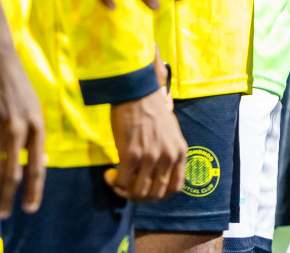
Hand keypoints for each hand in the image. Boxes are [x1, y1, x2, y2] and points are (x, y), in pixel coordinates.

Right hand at [0, 34, 46, 218]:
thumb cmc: (16, 86)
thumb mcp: (34, 108)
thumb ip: (35, 137)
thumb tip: (39, 164)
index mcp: (36, 126)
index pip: (36, 167)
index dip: (33, 190)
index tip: (29, 208)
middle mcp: (16, 129)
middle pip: (12, 173)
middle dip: (7, 198)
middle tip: (3, 214)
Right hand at [106, 81, 186, 201]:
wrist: (137, 93)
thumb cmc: (152, 111)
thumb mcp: (170, 134)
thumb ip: (167, 153)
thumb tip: (155, 175)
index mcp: (180, 152)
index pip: (176, 188)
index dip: (160, 194)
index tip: (147, 190)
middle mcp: (168, 157)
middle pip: (156, 195)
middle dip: (140, 196)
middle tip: (128, 188)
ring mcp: (151, 157)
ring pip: (138, 192)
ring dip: (125, 191)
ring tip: (117, 181)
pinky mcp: (132, 154)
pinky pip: (122, 182)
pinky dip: (114, 182)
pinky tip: (109, 174)